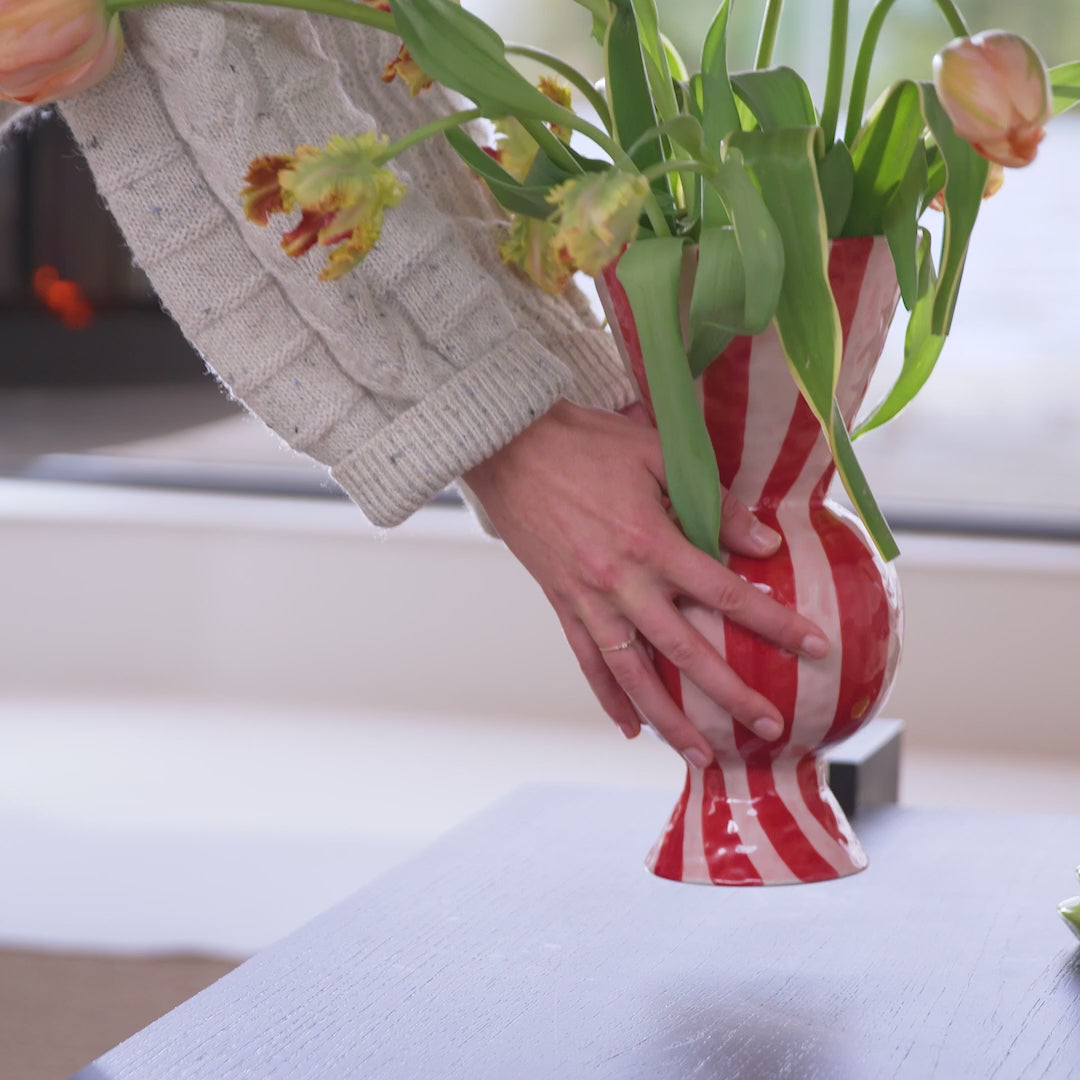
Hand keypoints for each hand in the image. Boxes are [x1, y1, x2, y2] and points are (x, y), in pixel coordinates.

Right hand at [464, 400, 829, 768]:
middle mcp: (621, 583)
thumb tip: (762, 544)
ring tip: (701, 756)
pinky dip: (609, 698)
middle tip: (768, 727)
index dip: (774, 622)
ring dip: (670, 720)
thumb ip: (713, 503)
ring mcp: (588, 600)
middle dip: (730, 694)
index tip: (814, 647)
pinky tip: (631, 728)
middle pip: (685, 651)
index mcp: (651, 543)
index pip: (725, 593)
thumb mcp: (656, 455)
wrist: (510, 449)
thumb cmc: (586, 444)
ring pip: (634, 674)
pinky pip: (588, 662)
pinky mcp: (562, 604)